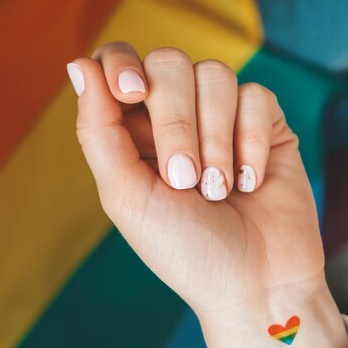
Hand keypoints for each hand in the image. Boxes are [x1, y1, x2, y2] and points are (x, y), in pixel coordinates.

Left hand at [68, 42, 347, 347]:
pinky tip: (252, 183)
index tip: (132, 93)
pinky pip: (257, 97)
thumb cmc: (187, 251)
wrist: (256, 283)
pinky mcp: (267, 125)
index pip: (119, 64)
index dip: (121, 63)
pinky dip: (251, 142)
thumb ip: (99, 131)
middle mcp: (179, 118)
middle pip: (170, 63)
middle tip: (185, 180)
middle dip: (176, 122)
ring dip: (215, 138)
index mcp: (136, 133)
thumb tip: (79, 65)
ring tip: (220, 190)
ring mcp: (225, 119)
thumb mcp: (127, 197)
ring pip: (216, 75)